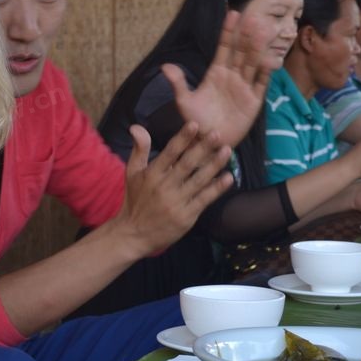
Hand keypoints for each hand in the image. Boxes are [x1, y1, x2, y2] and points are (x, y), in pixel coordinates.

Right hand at [114, 122, 233, 254]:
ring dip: (214, 165)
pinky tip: (228, 178)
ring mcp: (176, 202)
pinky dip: (217, 188)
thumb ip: (139, 149)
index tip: (195, 125)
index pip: (169, 152)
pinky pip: (204, 199)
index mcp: (152, 174)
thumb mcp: (132, 173)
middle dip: (202, 148)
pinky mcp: (186, 216)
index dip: (182, 138)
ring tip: (227, 151)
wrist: (133, 235)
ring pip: (198, 180)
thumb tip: (137, 126)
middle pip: (187, 164)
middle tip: (217, 134)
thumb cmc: (135, 201)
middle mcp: (164, 187)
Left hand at [164, 10, 269, 147]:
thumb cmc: (196, 123)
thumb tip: (165, 66)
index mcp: (216, 73)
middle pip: (241, 52)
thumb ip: (178, 84)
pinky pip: (260, 84)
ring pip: (252, 63)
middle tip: (253, 17)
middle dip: (246, 35)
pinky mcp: (253, 101)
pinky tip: (269, 60)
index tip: (233, 13)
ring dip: (257, 48)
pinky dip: (265, 73)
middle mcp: (232, 77)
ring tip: (263, 31)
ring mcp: (244, 88)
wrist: (209, 144)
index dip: (228, 31)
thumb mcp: (185, 103)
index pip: (224, 47)